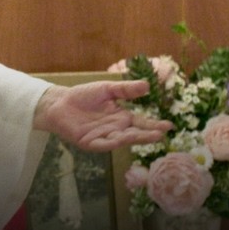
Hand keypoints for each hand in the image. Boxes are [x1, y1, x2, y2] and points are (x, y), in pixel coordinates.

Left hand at [32, 80, 169, 151]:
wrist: (59, 102)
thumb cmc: (83, 96)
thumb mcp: (107, 89)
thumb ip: (126, 89)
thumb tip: (147, 85)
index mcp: (121, 118)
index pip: (141, 123)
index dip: (154, 125)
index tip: (169, 126)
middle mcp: (115, 130)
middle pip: (134, 134)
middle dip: (147, 135)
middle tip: (161, 135)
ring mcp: (103, 138)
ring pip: (120, 140)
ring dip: (133, 139)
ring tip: (147, 136)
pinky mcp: (89, 143)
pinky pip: (102, 144)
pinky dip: (110, 142)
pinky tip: (120, 139)